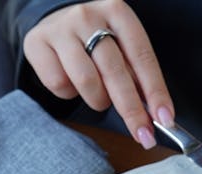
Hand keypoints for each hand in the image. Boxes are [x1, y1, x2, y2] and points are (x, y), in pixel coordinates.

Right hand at [23, 0, 173, 148]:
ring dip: (98, 100)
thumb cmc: (95, 40)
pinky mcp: (37, 43)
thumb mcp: (121, 48)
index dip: (155, 91)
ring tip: (99, 96)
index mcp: (117, 12)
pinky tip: (72, 82)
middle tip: (142, 134)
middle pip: (114, 71)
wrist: (56, 22)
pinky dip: (70, 93)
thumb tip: (158, 114)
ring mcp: (60, 29)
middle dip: (131, 109)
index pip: (142, 56)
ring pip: (86, 80)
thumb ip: (138, 75)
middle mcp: (88, 16)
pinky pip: (58, 83)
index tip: (164, 118)